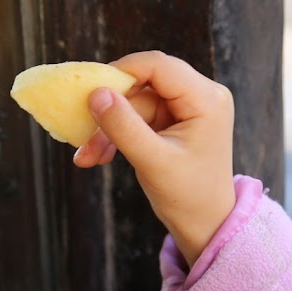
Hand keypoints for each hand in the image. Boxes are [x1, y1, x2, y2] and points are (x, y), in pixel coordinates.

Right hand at [72, 51, 235, 265]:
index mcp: (206, 99)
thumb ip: (123, 126)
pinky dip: (118, 134)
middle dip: (112, 110)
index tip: (90, 91)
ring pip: (135, 103)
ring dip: (110, 129)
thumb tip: (95, 94)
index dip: (122, 72)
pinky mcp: (175, 120)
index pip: (159, 66)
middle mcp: (201, 95)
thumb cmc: (188, 196)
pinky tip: (100, 156)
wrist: (205, 224)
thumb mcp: (152, 161)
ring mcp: (188, 107)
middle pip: (144, 84)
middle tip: (84, 135)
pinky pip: (138, 116)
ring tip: (89, 157)